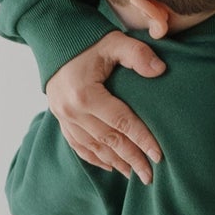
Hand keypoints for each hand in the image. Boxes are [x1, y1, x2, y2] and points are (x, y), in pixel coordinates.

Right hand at [45, 30, 164, 184]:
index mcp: (85, 94)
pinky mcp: (60, 119)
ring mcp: (63, 117)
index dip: (142, 140)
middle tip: (150, 176)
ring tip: (135, 174)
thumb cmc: (89, 40)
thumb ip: (137, 54)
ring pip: (93, 147)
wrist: (55, 38)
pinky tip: (110, 166)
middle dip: (132, 159)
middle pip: (108, 141)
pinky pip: (77, 145)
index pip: (121, 123)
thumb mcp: (114, 41)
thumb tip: (160, 70)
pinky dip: (94, 158)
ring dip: (115, 162)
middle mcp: (72, 111)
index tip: (159, 156)